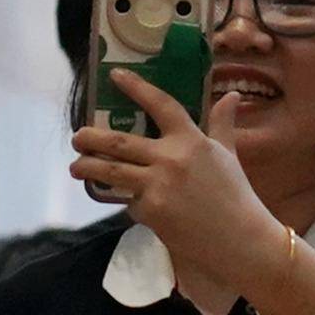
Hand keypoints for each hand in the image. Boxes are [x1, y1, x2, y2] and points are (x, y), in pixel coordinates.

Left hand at [70, 77, 283, 286]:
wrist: (239, 239)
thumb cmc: (235, 195)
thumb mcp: (229, 155)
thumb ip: (222, 125)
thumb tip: (231, 96)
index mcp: (191, 140)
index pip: (161, 104)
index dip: (137, 87)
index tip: (115, 75)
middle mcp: (170, 158)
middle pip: (119, 141)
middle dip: (90, 137)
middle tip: (77, 136)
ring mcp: (157, 185)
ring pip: (110, 171)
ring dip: (87, 167)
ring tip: (75, 167)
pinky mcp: (150, 211)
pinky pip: (129, 201)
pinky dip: (128, 201)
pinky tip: (128, 203)